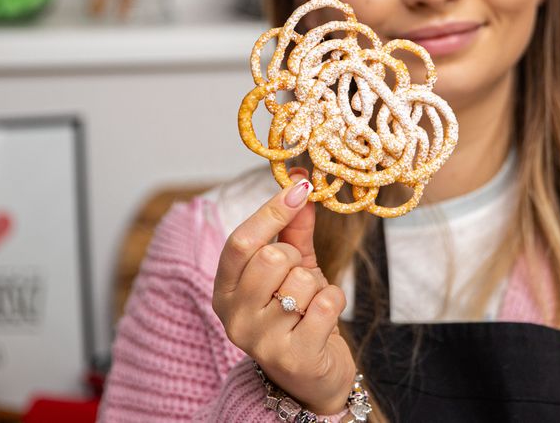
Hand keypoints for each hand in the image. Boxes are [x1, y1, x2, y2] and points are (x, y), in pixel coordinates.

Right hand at [212, 168, 355, 414]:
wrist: (314, 378)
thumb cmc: (298, 316)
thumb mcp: (291, 269)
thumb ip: (292, 229)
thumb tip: (301, 180)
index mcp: (225, 292)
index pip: (240, 242)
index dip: (271, 210)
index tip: (301, 188)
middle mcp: (234, 318)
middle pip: (271, 257)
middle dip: (296, 260)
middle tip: (299, 278)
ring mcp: (262, 341)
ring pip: (301, 280)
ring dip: (317, 286)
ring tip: (310, 306)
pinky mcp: (295, 357)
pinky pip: (325, 303)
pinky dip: (334, 301)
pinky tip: (325, 318)